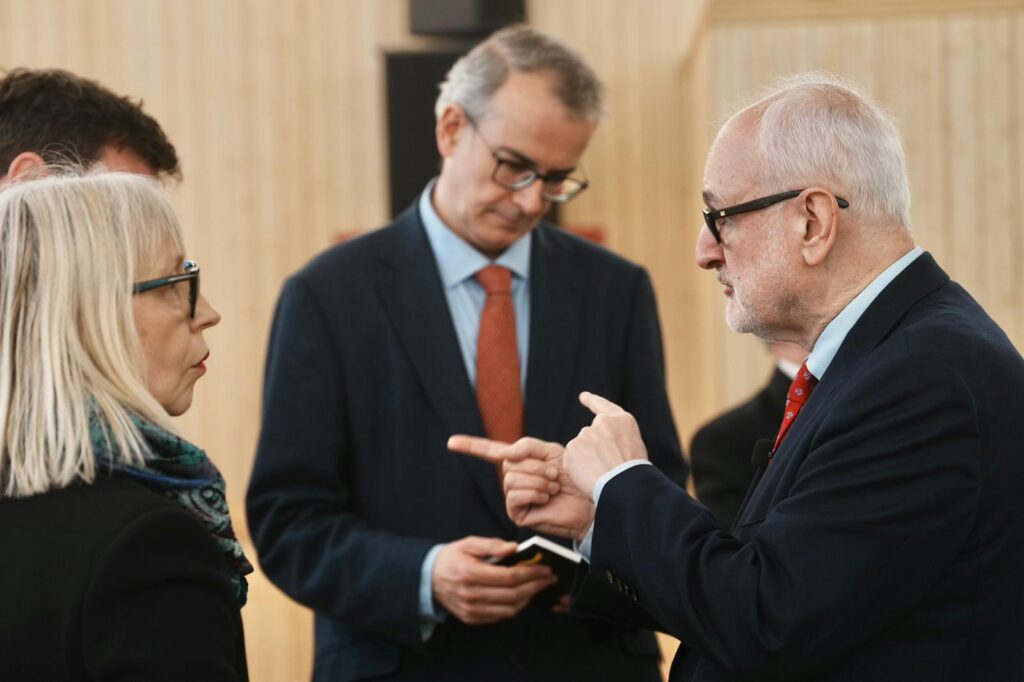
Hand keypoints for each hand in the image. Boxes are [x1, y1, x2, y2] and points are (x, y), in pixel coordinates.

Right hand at [432, 536, 556, 624]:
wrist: (427, 579)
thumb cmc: (451, 558)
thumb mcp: (468, 543)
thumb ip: (492, 545)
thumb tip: (514, 548)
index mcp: (470, 573)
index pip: (509, 577)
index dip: (531, 573)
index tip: (545, 568)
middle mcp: (471, 595)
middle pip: (513, 595)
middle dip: (535, 586)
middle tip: (549, 578)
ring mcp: (471, 610)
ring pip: (510, 609)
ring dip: (528, 598)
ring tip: (538, 586)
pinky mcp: (472, 619)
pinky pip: (500, 616)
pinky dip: (516, 607)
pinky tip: (523, 596)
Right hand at [448, 436, 594, 539]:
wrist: (590, 502)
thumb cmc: (575, 477)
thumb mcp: (552, 452)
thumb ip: (527, 446)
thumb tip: (505, 454)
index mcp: (520, 463)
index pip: (490, 451)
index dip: (471, 446)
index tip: (451, 442)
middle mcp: (513, 480)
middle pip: (508, 463)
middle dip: (535, 465)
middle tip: (555, 474)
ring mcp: (514, 497)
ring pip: (510, 478)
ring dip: (538, 480)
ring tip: (554, 487)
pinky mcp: (518, 514)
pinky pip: (514, 495)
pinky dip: (533, 492)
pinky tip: (546, 498)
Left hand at [563, 392, 648, 499]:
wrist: (625, 484)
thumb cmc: (633, 474)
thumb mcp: (633, 449)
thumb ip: (616, 441)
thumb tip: (601, 449)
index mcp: (622, 421)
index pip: (604, 406)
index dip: (592, 401)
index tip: (583, 396)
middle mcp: (603, 423)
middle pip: (591, 437)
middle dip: (593, 452)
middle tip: (607, 470)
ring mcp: (586, 433)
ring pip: (580, 451)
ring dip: (587, 462)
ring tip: (603, 475)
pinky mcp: (573, 447)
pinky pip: (572, 462)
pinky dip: (577, 471)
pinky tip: (590, 478)